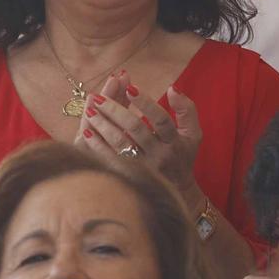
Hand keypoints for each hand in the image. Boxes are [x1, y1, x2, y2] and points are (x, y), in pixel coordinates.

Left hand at [79, 71, 203, 206]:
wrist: (177, 191)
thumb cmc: (183, 155)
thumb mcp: (193, 133)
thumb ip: (187, 110)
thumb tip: (173, 89)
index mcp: (174, 141)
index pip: (160, 119)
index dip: (146, 103)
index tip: (130, 87)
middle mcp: (159, 155)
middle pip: (136, 128)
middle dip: (115, 110)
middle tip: (99, 96)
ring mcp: (143, 167)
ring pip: (120, 143)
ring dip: (103, 125)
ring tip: (90, 110)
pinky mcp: (129, 175)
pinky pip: (110, 158)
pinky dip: (97, 145)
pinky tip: (86, 132)